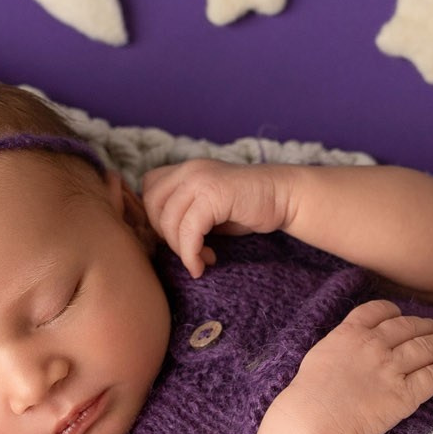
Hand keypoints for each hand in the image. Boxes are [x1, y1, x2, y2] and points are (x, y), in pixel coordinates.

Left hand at [138, 159, 293, 277]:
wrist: (283, 197)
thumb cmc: (247, 206)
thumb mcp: (208, 207)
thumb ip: (184, 212)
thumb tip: (161, 236)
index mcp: (185, 170)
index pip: (149, 190)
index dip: (156, 218)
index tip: (177, 237)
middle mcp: (189, 169)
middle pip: (152, 205)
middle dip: (165, 235)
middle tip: (188, 251)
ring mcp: (200, 179)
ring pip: (170, 221)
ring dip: (181, 249)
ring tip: (201, 260)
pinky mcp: (214, 194)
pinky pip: (189, 231)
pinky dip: (192, 253)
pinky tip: (204, 263)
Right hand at [278, 300, 432, 433]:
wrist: (316, 419)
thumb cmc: (309, 394)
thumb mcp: (320, 354)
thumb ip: (341, 345)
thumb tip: (349, 345)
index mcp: (352, 333)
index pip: (380, 311)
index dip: (396, 312)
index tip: (404, 315)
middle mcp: (375, 344)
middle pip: (409, 327)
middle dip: (427, 325)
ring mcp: (392, 368)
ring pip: (425, 346)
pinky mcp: (405, 393)